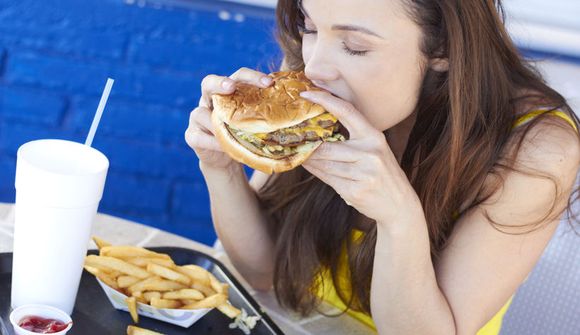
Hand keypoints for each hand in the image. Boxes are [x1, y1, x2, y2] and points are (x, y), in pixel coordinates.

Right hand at [185, 68, 273, 171]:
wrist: (226, 158)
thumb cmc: (245, 135)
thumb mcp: (256, 123)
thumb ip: (269, 113)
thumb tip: (303, 107)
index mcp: (228, 92)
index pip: (237, 76)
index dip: (251, 76)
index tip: (268, 83)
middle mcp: (209, 99)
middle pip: (208, 82)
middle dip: (219, 83)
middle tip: (230, 87)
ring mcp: (197, 117)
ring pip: (200, 113)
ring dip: (216, 121)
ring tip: (231, 130)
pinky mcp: (192, 136)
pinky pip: (199, 136)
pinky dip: (212, 142)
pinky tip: (224, 147)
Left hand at [299, 91, 422, 224]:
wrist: (399, 205)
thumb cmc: (382, 174)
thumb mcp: (374, 151)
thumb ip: (353, 139)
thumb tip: (319, 130)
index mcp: (374, 137)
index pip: (347, 111)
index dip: (325, 100)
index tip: (306, 93)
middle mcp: (370, 153)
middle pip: (328, 146)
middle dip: (308, 145)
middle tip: (292, 137)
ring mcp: (363, 174)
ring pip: (325, 164)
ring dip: (309, 160)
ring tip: (299, 153)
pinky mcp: (355, 191)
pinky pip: (328, 179)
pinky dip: (316, 172)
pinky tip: (310, 167)